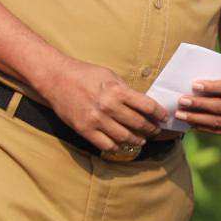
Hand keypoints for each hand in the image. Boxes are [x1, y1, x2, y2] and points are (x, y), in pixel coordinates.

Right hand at [42, 57, 166, 151]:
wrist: (56, 78)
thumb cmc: (85, 74)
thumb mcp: (110, 76)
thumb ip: (125, 90)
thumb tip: (142, 103)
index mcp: (117, 90)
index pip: (147, 106)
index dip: (159, 114)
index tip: (163, 117)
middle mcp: (109, 107)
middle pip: (138, 123)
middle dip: (151, 129)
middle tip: (155, 130)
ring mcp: (96, 120)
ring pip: (125, 137)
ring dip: (137, 140)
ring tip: (141, 139)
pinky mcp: (84, 130)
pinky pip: (106, 145)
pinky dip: (117, 146)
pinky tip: (121, 144)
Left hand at [175, 67, 220, 137]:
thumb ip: (220, 75)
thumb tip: (192, 85)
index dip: (212, 87)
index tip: (194, 85)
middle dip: (200, 104)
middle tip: (182, 101)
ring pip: (219, 121)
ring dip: (197, 118)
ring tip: (180, 114)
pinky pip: (220, 131)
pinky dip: (203, 127)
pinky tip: (191, 122)